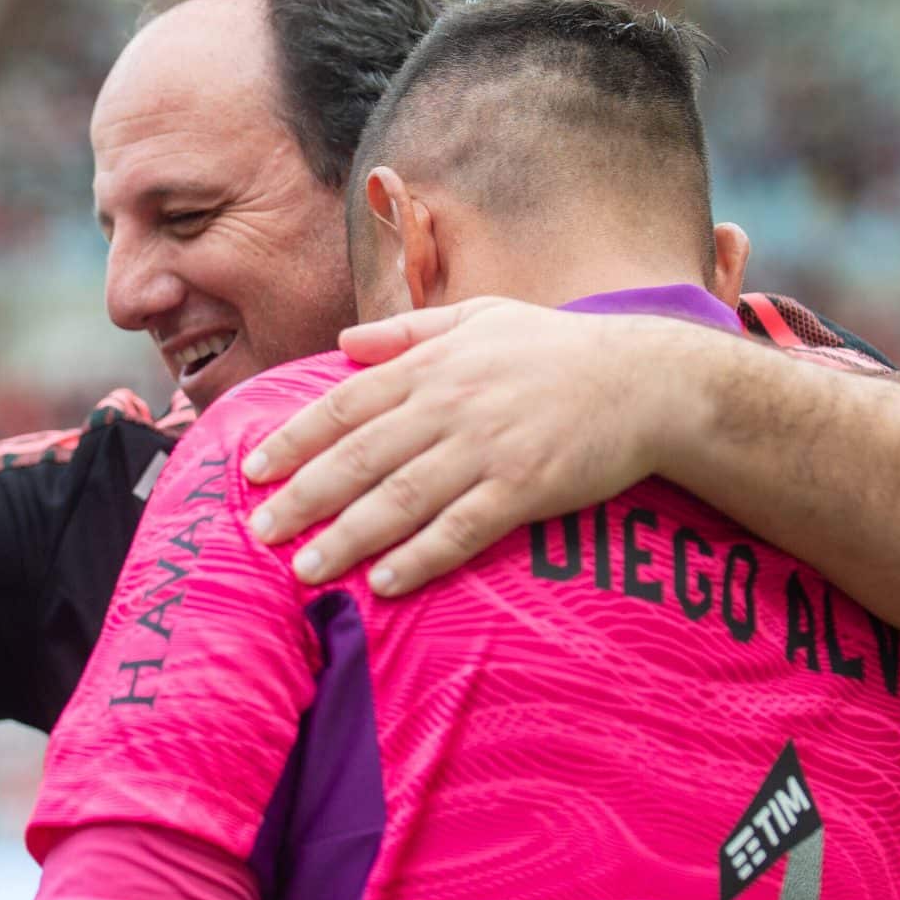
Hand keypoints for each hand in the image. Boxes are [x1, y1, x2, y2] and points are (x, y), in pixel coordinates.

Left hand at [244, 297, 719, 594]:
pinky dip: (420, 557)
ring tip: (305, 568)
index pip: (346, 404)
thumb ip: (407, 331)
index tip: (253, 469)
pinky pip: (461, 529)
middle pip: (360, 456)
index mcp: (433, 365)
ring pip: (401, 497)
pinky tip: (383, 582)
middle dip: (303, 496)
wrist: (646, 379)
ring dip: (347, 536)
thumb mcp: (480, 317)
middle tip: (259, 531)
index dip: (295, 438)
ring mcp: (487, 448)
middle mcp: (450, 406)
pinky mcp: (525, 488)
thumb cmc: (557, 348)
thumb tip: (342, 341)